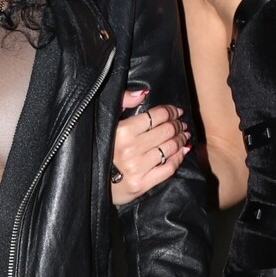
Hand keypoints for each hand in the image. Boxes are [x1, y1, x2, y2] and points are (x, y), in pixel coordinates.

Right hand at [110, 88, 190, 204]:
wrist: (91, 182)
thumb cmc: (99, 150)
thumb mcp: (106, 122)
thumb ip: (122, 102)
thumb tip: (143, 92)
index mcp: (122, 131)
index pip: (156, 116)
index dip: (170, 111)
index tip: (176, 111)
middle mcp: (130, 149)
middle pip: (166, 131)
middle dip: (177, 125)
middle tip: (181, 124)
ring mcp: (136, 168)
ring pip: (169, 148)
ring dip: (180, 140)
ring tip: (183, 135)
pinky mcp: (141, 184)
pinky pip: (169, 168)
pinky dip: (179, 158)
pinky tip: (182, 152)